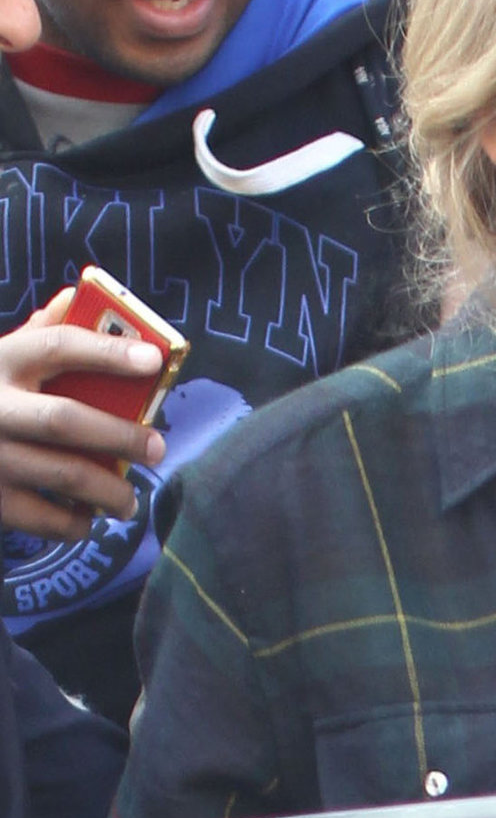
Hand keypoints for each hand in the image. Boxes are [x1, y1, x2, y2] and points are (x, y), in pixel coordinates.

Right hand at [0, 290, 166, 540]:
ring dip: (108, 491)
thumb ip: (37, 330)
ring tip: (130, 500)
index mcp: (0, 361)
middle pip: (65, 420)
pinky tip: (87, 519)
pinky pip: (38, 517)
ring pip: (62, 474)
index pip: (57, 345)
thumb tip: (78, 294)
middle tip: (157, 449)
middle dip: (120, 436)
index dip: (107, 350)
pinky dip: (71, 523)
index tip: (154, 359)